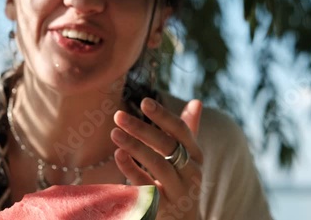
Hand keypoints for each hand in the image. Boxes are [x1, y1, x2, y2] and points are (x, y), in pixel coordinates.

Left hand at [111, 98, 203, 219]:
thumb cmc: (181, 183)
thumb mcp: (187, 158)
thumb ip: (189, 131)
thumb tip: (196, 101)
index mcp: (196, 156)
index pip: (181, 131)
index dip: (163, 115)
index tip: (144, 101)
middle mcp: (191, 173)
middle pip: (167, 146)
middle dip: (142, 129)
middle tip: (118, 116)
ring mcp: (179, 192)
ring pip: (158, 165)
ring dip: (135, 147)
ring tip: (114, 133)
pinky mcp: (165, 208)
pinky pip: (147, 187)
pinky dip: (132, 170)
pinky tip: (119, 155)